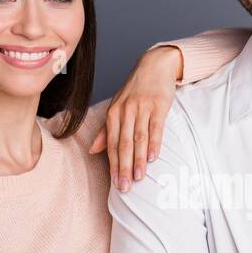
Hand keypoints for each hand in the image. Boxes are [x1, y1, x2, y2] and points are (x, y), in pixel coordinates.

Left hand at [88, 44, 182, 191]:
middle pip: (123, 144)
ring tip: (139, 177)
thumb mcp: (118, 106)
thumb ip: (106, 129)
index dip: (113, 165)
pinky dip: (154, 143)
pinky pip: (155, 127)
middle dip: (124, 167)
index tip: (116, 184)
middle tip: (126, 187)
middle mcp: (125, 111)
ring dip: (138, 159)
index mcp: (113, 113)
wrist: (155, 64)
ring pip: (138, 138)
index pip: (111, 143)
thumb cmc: (136, 89)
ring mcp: (142, 108)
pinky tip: (153, 157)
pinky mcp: (158, 105)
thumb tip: (93, 150)